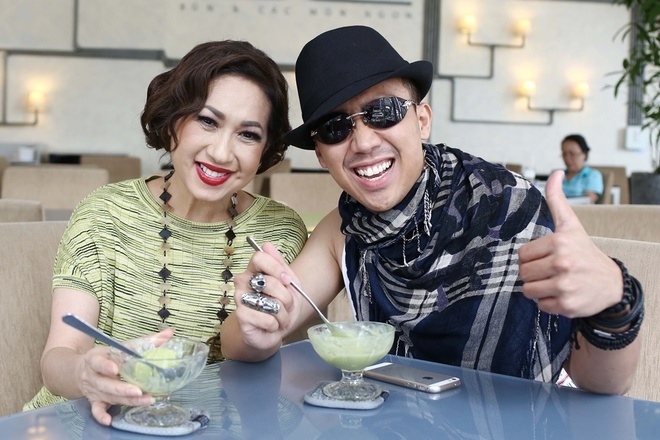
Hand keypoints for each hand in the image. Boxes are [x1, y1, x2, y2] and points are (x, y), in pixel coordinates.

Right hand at [80, 328, 173, 425]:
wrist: (82, 369)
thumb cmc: (108, 356)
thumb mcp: (121, 346)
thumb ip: (146, 340)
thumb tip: (169, 333)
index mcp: (97, 358)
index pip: (99, 362)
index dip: (106, 366)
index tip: (116, 369)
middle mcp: (93, 375)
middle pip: (106, 384)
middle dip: (123, 388)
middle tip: (138, 391)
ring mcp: (94, 389)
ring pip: (108, 396)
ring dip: (126, 400)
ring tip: (144, 400)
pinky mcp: (94, 400)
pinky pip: (96, 409)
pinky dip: (101, 415)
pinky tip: (109, 420)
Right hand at [233, 242, 302, 350]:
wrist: (274, 330)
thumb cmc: (281, 305)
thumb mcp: (289, 283)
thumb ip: (280, 264)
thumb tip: (266, 245)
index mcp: (254, 270)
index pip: (259, 257)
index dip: (277, 268)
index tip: (287, 280)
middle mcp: (242, 282)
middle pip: (269, 281)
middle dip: (286, 297)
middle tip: (286, 305)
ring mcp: (239, 299)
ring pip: (270, 303)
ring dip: (282, 314)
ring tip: (279, 317)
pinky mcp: (241, 317)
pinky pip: (267, 320)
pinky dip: (275, 325)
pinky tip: (271, 326)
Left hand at [518, 170, 622, 317]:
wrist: (611, 283)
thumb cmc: (585, 251)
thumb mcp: (571, 225)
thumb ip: (557, 200)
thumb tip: (555, 173)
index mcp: (559, 242)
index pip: (522, 255)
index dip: (531, 257)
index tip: (545, 256)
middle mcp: (562, 263)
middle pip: (523, 273)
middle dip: (533, 273)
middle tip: (549, 270)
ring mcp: (565, 286)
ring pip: (528, 290)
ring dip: (538, 288)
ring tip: (554, 281)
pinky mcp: (566, 305)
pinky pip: (540, 305)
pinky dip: (547, 302)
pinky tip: (561, 293)